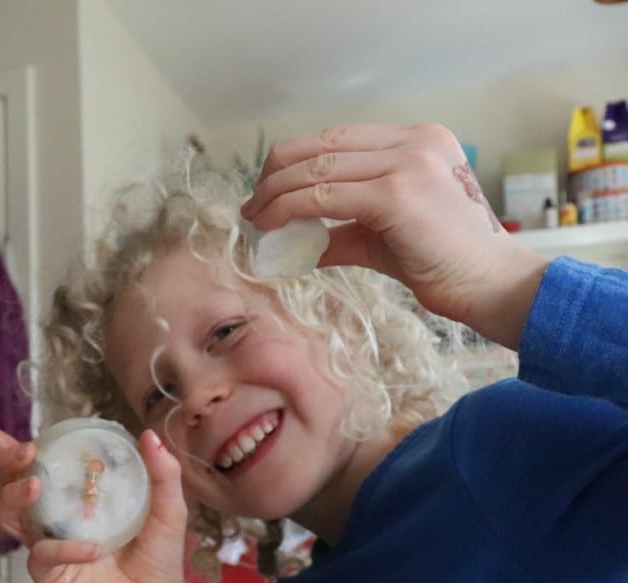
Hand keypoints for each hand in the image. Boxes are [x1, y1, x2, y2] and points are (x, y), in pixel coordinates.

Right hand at [0, 425, 192, 582]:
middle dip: (9, 464)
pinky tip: (92, 549)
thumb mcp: (167, 511)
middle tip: (26, 453)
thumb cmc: (157, 561)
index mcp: (76, 497)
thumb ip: (162, 474)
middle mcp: (53, 517)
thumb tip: (149, 435)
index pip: (38, 466)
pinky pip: (42, 555)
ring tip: (35, 485)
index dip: (12, 450)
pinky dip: (64, 548)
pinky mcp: (46, 574)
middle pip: (11, 485)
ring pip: (8, 515)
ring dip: (16, 495)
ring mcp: (45, 544)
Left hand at [241, 123, 548, 348]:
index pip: (336, 137)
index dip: (292, 160)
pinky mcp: (397, 194)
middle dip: (276, 175)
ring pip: (316, 170)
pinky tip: (272, 227)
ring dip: (275, 195)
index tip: (266, 189)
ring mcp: (408, 163)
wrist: (489, 284)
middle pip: (321, 146)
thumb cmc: (442, 261)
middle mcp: (415, 141)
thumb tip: (292, 237)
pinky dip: (289, 210)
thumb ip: (342, 226)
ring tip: (256, 219)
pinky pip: (323, 197)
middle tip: (253, 206)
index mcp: (417, 139)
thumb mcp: (384, 234)